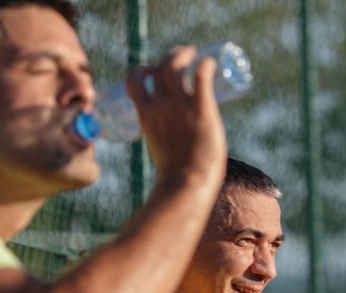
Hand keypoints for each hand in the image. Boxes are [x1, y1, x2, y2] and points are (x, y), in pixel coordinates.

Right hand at [126, 46, 226, 194]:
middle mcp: (160, 106)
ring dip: (185, 54)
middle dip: (170, 56)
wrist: (186, 186)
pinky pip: (201, 76)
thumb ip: (163, 141)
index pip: (135, 80)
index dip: (143, 69)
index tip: (154, 71)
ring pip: (176, 65)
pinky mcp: (202, 110)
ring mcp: (180, 107)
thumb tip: (172, 151)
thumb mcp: (160, 151)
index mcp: (146, 116)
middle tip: (183, 57)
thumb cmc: (175, 178)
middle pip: (159, 67)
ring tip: (195, 54)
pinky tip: (211, 63)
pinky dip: (205, 64)